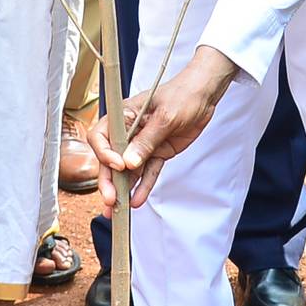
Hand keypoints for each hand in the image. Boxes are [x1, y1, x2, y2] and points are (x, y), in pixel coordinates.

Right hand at [89, 46, 241, 207]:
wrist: (204, 96)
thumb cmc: (182, 95)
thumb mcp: (165, 117)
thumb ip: (147, 141)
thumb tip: (129, 163)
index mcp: (124, 116)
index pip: (101, 137)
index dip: (104, 153)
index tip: (118, 165)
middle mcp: (129, 132)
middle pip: (111, 159)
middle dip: (109, 180)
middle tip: (110, 199)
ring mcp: (143, 144)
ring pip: (128, 170)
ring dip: (123, 189)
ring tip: (119, 210)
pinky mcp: (157, 153)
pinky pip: (148, 172)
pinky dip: (143, 186)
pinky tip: (137, 200)